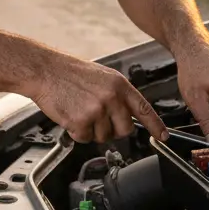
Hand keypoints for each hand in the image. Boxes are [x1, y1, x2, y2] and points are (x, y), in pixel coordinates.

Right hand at [29, 55, 167, 143]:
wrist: (45, 70)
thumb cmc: (69, 73)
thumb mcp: (102, 77)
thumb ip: (117, 95)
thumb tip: (127, 114)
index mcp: (119, 85)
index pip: (144, 109)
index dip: (155, 125)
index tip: (163, 136)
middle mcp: (112, 97)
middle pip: (125, 130)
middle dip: (113, 130)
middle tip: (98, 120)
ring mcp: (97, 110)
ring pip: (103, 137)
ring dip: (91, 130)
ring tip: (80, 111)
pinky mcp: (81, 121)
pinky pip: (85, 138)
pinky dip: (77, 133)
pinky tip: (70, 115)